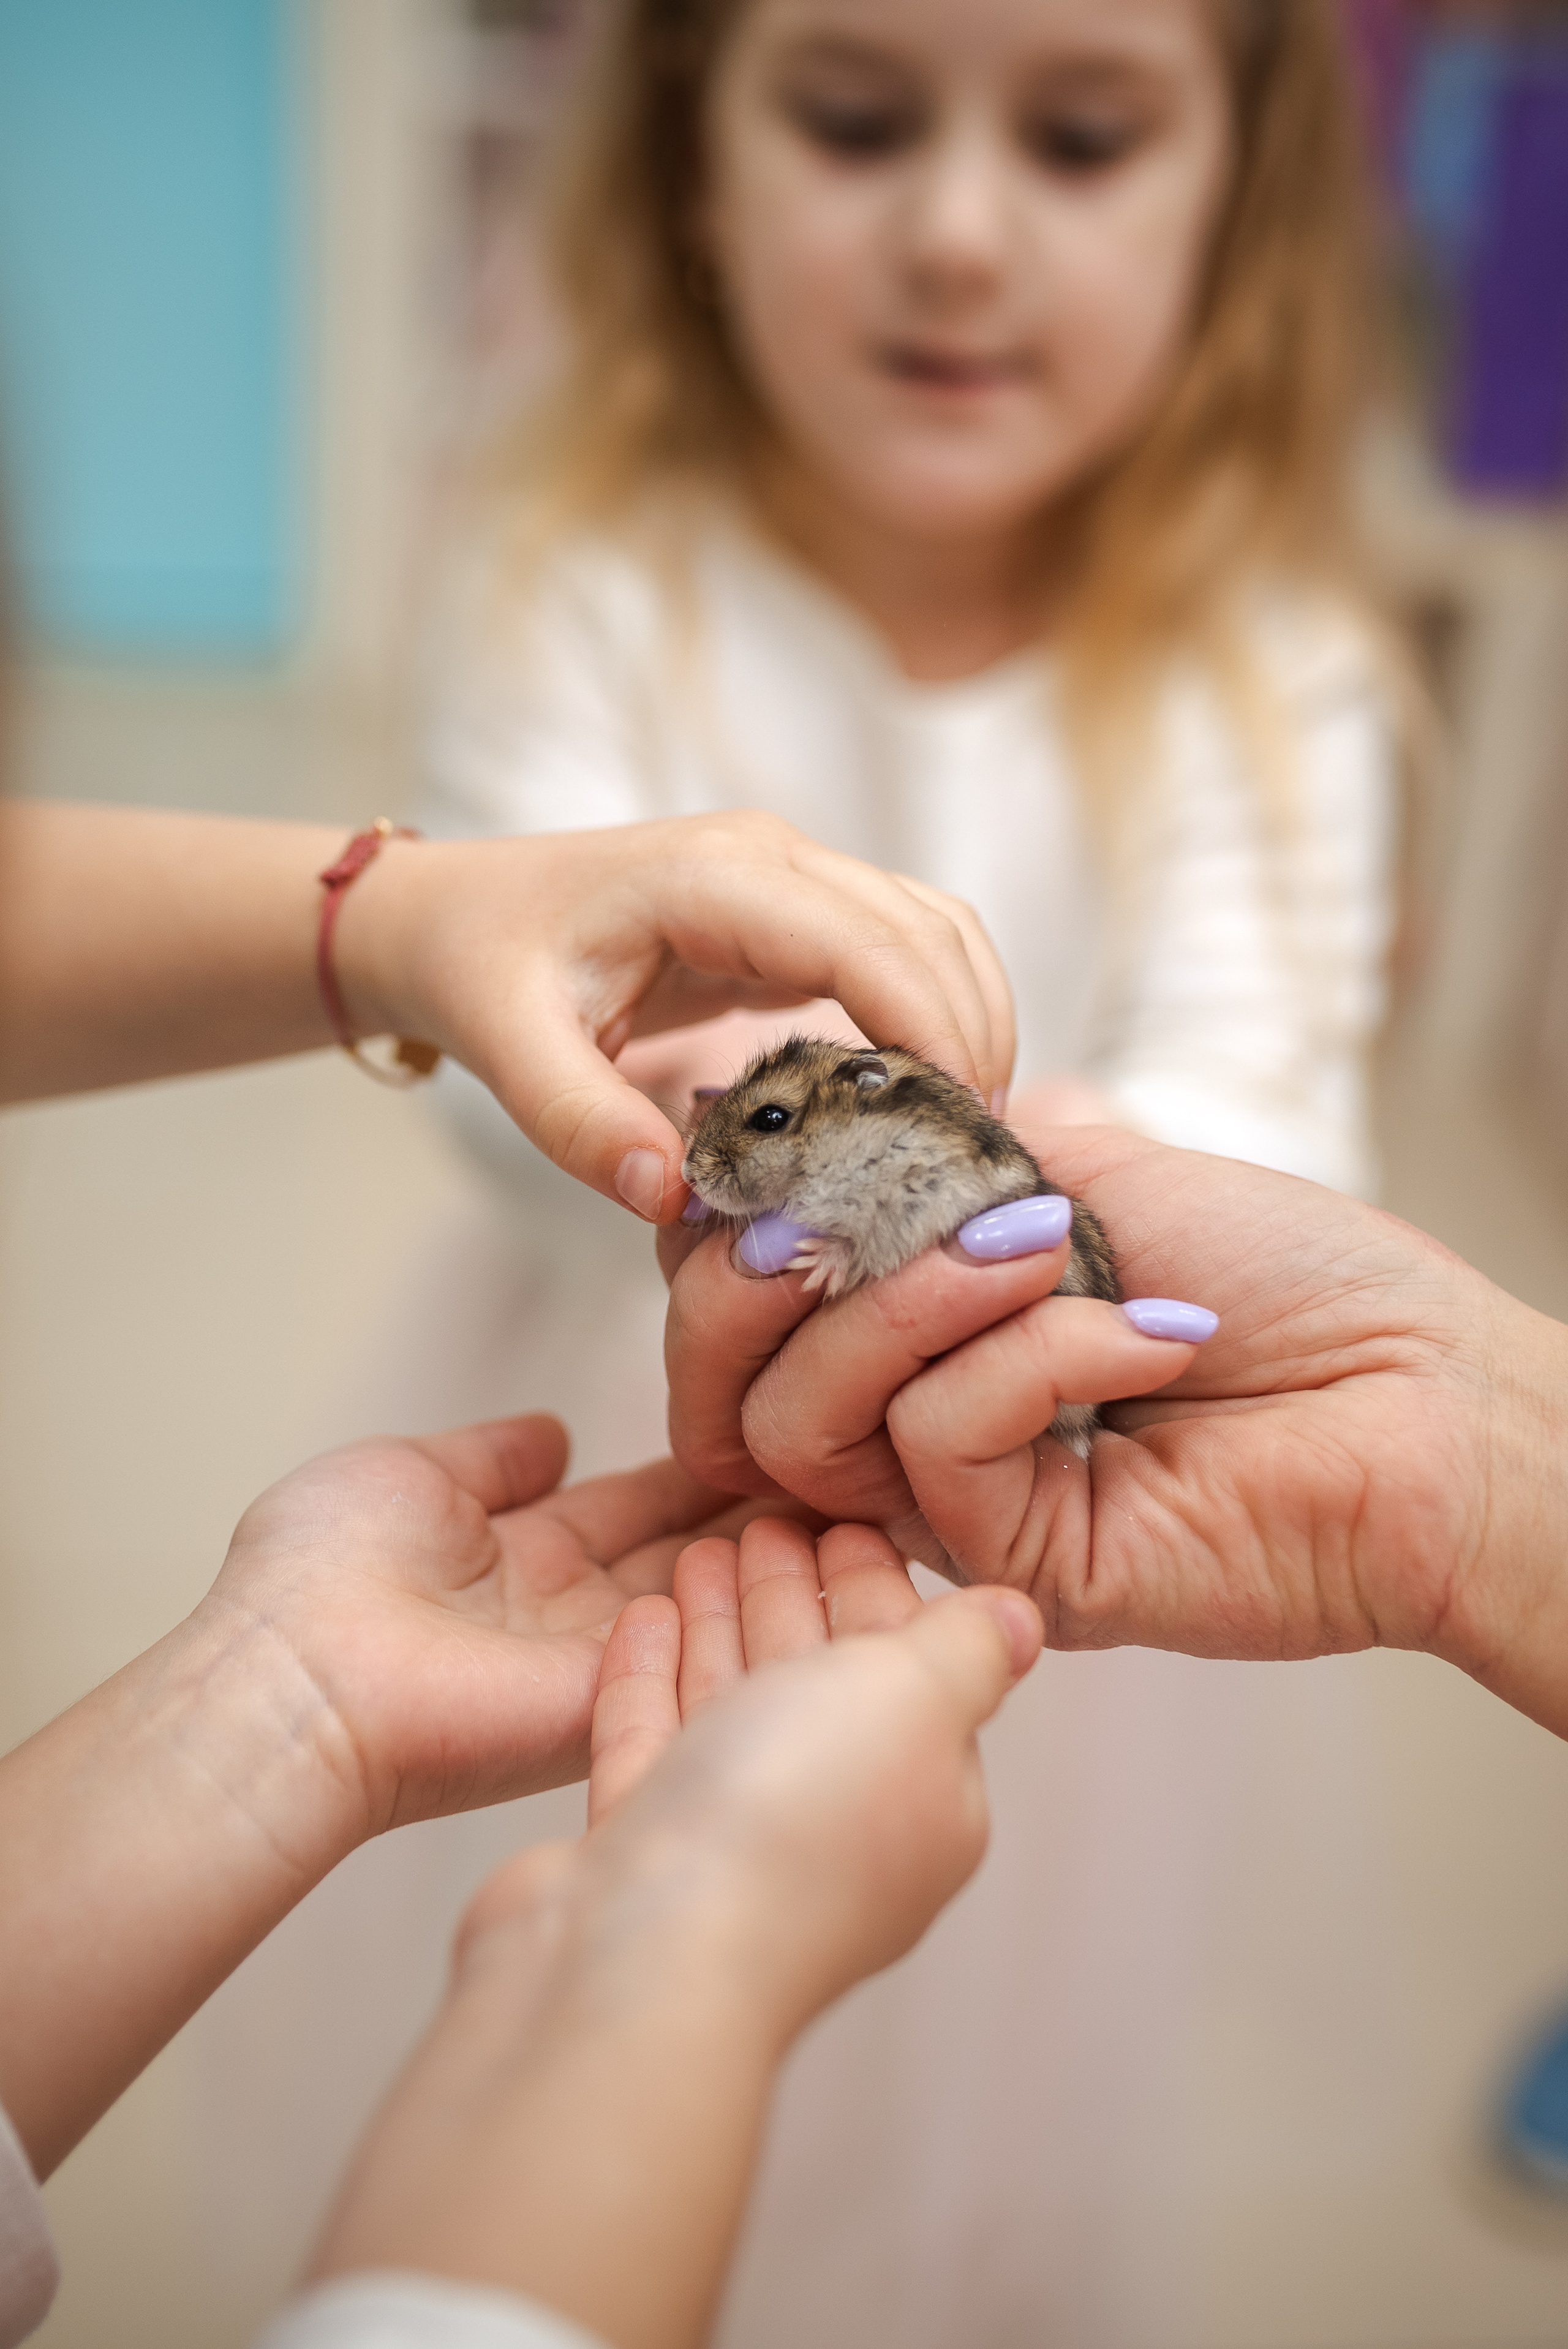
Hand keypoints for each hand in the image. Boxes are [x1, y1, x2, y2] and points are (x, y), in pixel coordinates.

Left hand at [0, 1415, 775, 2176]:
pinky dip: (763, 1600)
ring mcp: (597, 1656)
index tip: (759, 1429)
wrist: (299, 1674)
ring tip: (854, 1489)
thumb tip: (554, 1433)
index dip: (693, 1470)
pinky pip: (703, 1645)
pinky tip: (828, 1551)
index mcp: (518, 1549)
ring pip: (708, 1591)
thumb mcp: (410, 1473)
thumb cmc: (320, 1572)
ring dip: (774, 1545)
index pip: (631, 1504)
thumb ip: (491, 1457)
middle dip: (753, 1505)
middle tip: (834, 1459)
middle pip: (684, 1548)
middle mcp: (568, 1605)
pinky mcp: (615, 1698)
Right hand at [306, 1523, 1039, 2348]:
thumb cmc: (790, 1828)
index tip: (843, 1511)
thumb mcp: (912, 1700)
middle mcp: (832, 1831)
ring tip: (702, 1548)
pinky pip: (651, 1748)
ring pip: (732, 1712)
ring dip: (723, 1624)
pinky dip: (651, 1679)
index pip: (913, 1669)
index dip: (879, 1583)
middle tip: (769, 1513)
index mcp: (923, 1802)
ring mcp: (730, 1849)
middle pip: (820, 1686)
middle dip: (798, 1596)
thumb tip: (1021, 1622)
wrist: (644, 1965)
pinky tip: (642, 1617)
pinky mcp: (640, 1858)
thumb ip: (965, 1650)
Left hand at [337, 811, 1013, 1221]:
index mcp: (712, 878)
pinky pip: (904, 947)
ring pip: (936, 930)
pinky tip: (926, 1099)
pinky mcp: (795, 911)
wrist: (450, 915)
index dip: (934, 1030)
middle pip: (929, 931)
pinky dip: (939, 1012)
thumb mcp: (509, 1049)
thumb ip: (583, 1125)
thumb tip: (676, 1198)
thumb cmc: (480, 967)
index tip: (963, 1129)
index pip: (870, 943)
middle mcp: (769, 857)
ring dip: (972, 1021)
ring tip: (965, 1133)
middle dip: (973, 1039)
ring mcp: (790, 876)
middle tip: (975, 1157)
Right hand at [659, 1127, 1567, 1739]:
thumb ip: (949, 1151)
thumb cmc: (1293, 1280)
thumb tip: (834, 1110)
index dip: (727, 1229)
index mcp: (922, 1341)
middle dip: (753, 1277)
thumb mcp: (1096, 1168)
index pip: (746, 1311)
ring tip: (1041, 1246)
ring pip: (802, 1421)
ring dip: (905, 1299)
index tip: (776, 1146)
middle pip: (729, 1387)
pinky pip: (935, 1445)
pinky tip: (1143, 1331)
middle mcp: (918, 1434)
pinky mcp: (1015, 1564)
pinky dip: (1027, 1357)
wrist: (1430, 1394)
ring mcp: (959, 1511)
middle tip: (824, 1211)